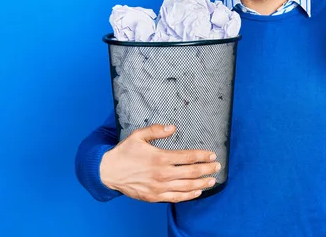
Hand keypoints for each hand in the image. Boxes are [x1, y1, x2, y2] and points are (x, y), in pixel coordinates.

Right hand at [100, 124, 220, 202]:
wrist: (108, 172)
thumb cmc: (124, 153)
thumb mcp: (138, 135)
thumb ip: (156, 130)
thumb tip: (173, 127)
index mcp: (160, 157)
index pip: (188, 157)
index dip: (202, 156)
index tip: (212, 155)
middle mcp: (162, 174)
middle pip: (191, 172)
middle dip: (207, 169)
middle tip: (217, 167)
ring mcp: (158, 187)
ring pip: (186, 187)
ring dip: (201, 184)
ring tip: (212, 180)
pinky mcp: (154, 197)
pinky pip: (175, 198)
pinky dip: (188, 196)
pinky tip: (197, 192)